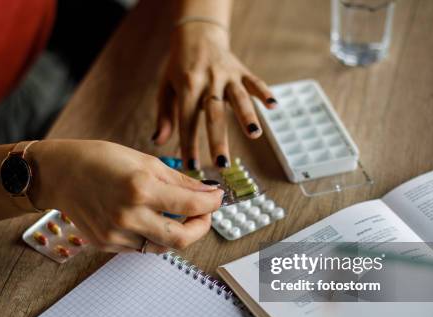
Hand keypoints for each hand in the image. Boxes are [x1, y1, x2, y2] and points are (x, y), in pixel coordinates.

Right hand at [30, 140, 223, 252]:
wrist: (59, 173)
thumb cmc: (99, 160)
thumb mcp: (145, 161)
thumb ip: (179, 181)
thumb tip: (207, 192)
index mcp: (141, 189)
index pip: (192, 205)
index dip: (212, 203)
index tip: (217, 198)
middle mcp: (129, 216)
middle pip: (181, 239)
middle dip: (201, 228)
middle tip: (204, 215)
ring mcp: (116, 234)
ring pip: (161, 246)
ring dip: (176, 232)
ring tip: (174, 214)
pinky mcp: (107, 244)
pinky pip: (141, 247)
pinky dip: (152, 235)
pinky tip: (148, 219)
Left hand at [153, 23, 276, 168]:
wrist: (197, 34)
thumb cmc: (179, 67)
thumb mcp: (166, 88)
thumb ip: (164, 116)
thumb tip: (158, 142)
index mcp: (187, 86)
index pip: (187, 120)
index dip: (189, 144)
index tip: (192, 166)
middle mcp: (208, 80)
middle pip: (214, 114)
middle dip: (218, 140)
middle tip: (222, 164)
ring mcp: (227, 74)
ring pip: (238, 97)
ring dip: (247, 116)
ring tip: (254, 135)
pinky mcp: (242, 70)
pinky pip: (255, 81)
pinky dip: (265, 92)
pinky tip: (274, 106)